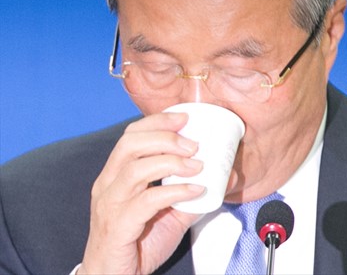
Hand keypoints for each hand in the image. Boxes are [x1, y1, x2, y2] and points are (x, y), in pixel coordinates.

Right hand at [78, 113, 206, 273]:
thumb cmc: (136, 241)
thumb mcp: (170, 212)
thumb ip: (192, 193)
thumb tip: (225, 176)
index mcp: (116, 174)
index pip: (131, 136)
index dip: (157, 122)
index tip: (184, 117)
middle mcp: (108, 185)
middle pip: (130, 145)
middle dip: (165, 138)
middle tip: (194, 144)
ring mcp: (110, 205)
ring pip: (135, 170)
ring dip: (171, 162)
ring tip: (197, 166)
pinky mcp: (118, 226)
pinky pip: (145, 201)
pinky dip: (173, 191)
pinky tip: (193, 191)